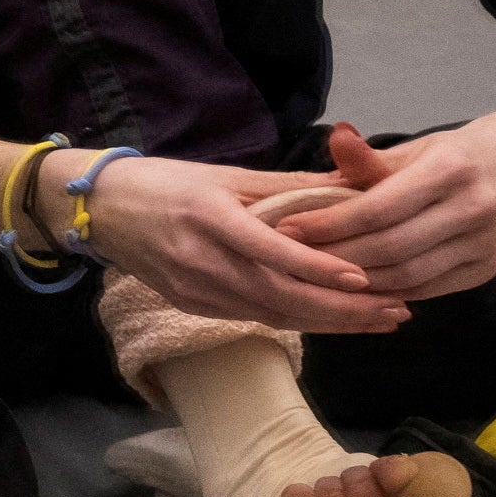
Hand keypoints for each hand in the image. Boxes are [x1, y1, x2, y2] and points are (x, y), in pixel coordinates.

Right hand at [79, 151, 408, 335]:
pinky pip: (253, 317)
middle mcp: (201, 260)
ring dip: (330, 323)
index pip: (270, 250)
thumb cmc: (166, 182)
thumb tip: (349, 185)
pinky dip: (298, 320)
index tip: (363, 278)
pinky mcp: (192, 306)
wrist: (99, 210)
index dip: (317, 268)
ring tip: (379, 320)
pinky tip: (333, 319)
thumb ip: (287, 185)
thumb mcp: (225, 173)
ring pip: (272, 315)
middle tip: (396, 311)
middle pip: (281, 297)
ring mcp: (194, 290)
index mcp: (210, 217)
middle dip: (343, 310)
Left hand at [274, 119, 495, 304]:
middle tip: (292, 259)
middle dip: (335, 257)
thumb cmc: (455, 155)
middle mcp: (473, 209)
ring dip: (357, 281)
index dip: (330, 223)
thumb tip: (334, 139)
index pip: (379, 208)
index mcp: (450, 170)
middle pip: (390, 248)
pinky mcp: (486, 270)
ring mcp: (484, 245)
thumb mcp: (415, 148)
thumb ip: (370, 159)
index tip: (288, 228)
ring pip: (408, 276)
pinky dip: (387, 290)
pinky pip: (426, 288)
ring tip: (316, 276)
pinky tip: (355, 287)